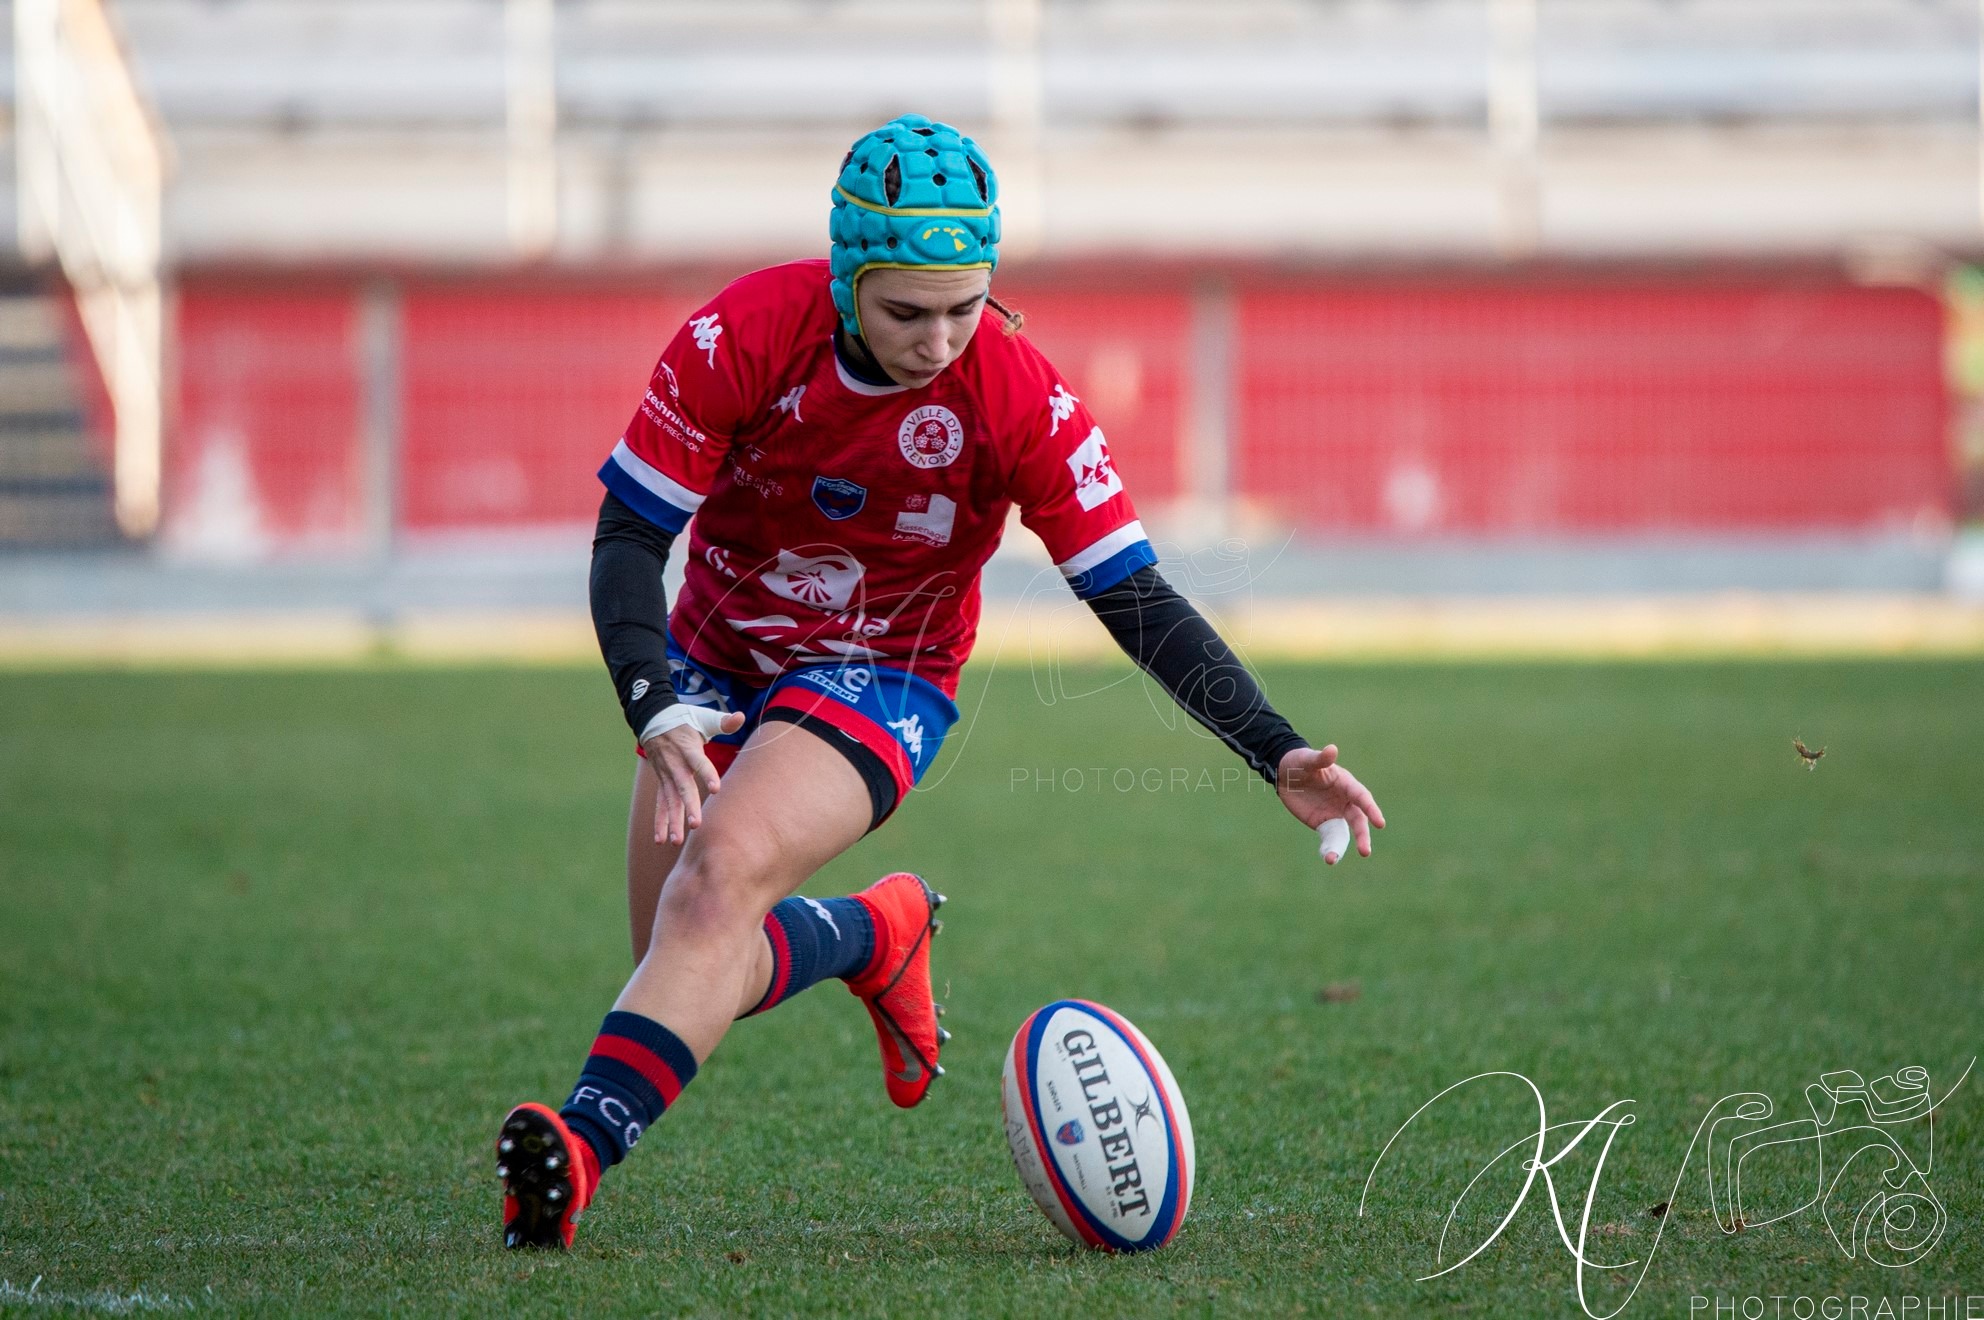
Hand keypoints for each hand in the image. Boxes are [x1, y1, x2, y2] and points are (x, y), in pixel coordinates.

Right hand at [640, 707, 746, 845]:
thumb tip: (741, 716)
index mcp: (688, 748)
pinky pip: (660, 804)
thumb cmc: (686, 721)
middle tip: (696, 825)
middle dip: (689, 807)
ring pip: (669, 801)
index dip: (707, 774)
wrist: (654, 719)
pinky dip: (660, 822)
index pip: (699, 762)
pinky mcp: (662, 783)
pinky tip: (661, 840)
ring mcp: (666, 775)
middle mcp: (675, 764)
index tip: (716, 789)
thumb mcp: (704, 717)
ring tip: (676, 840)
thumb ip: (723, 721)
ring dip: (672, 821)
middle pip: (683, 787)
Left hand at [1276, 744, 1385, 863]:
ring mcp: (1335, 814)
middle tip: (1365, 852)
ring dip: (1340, 847)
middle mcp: (1345, 801)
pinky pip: (1329, 838)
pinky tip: (1327, 858)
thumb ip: (1321, 758)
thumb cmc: (1301, 761)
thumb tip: (1332, 749)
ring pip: (1344, 833)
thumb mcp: (1308, 759)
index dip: (1371, 809)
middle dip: (1362, 835)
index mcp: (1346, 784)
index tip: (1379, 823)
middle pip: (1358, 821)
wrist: (1286, 773)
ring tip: (1331, 860)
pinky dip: (1329, 848)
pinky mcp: (1323, 823)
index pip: (1361, 797)